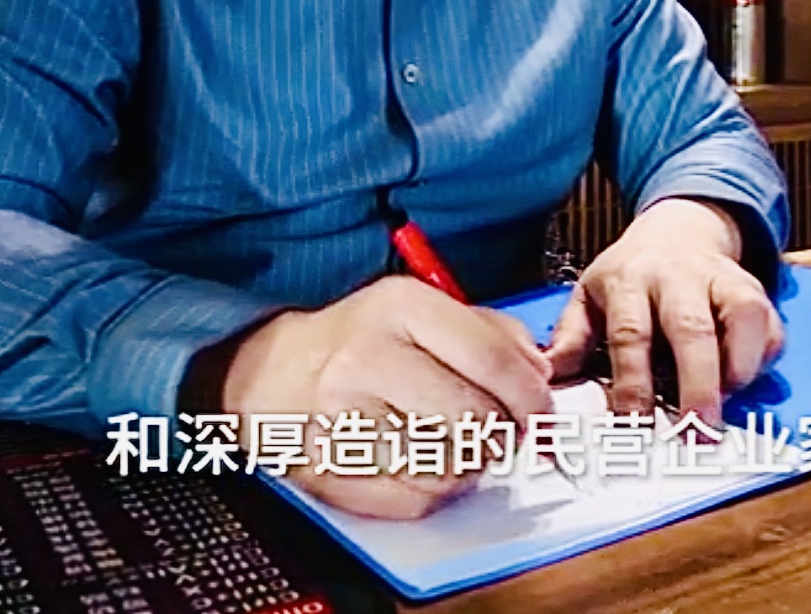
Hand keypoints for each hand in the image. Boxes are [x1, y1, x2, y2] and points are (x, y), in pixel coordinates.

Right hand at [219, 276, 553, 519]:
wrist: (268, 372)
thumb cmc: (355, 342)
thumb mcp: (419, 309)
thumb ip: (489, 332)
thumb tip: (538, 376)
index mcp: (400, 308)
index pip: (494, 362)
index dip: (533, 399)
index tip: (541, 415)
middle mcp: (368, 358)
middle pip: (476, 421)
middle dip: (501, 435)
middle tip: (496, 432)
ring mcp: (342, 418)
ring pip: (449, 467)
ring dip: (467, 466)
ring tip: (451, 445)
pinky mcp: (328, 470)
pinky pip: (413, 501)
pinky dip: (431, 491)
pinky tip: (420, 465)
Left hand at [542, 198, 782, 424]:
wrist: (678, 229)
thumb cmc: (629, 277)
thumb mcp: (589, 296)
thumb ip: (571, 337)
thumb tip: (550, 377)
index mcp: (628, 280)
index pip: (631, 334)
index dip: (633, 382)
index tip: (634, 424)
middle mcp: (678, 276)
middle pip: (692, 329)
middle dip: (697, 385)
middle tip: (697, 433)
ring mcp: (722, 279)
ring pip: (743, 317)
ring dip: (739, 367)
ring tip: (727, 410)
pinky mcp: (755, 288)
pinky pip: (770, 326)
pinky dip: (762, 360)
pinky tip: (742, 384)